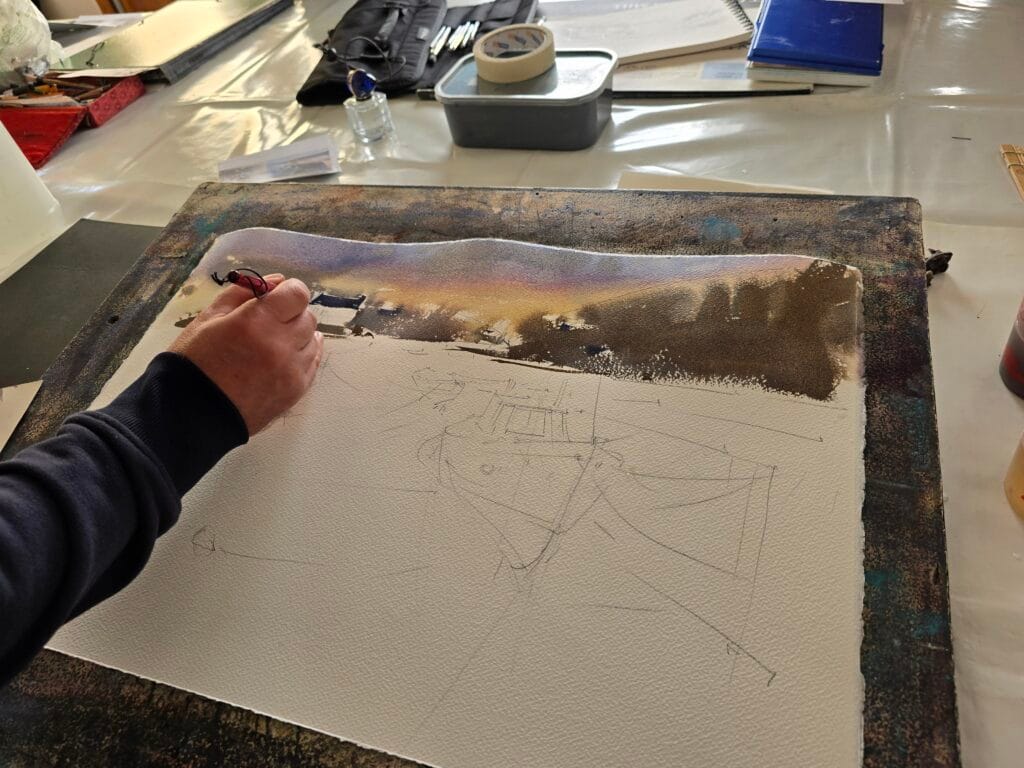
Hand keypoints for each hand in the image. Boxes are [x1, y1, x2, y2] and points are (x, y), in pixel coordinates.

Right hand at [169, 273, 323, 434]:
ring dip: (298, 336)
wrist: (192, 415)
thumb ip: (242, 293)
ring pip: (313, 340)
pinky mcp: (296, 391)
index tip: (277, 296)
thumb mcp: (208, 318)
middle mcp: (280, 345)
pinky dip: (301, 356)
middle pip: (308, 316)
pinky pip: (312, 364)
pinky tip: (282, 358)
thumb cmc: (194, 363)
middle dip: (291, 313)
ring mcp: (291, 370)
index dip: (289, 291)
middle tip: (269, 321)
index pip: (297, 294)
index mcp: (256, 322)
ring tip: (272, 343)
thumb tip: (275, 281)